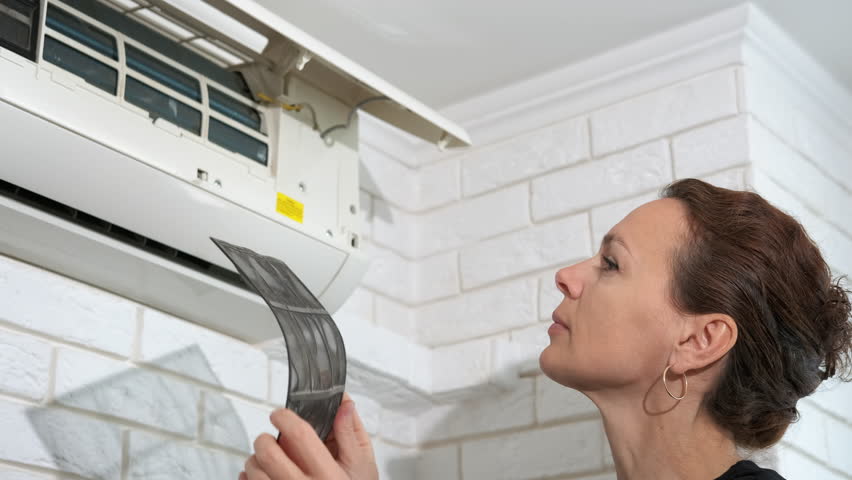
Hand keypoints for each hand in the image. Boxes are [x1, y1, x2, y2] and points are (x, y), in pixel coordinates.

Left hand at [240, 393, 377, 479]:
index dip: (285, 418)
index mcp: (328, 475)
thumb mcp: (361, 465)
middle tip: (270, 439)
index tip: (280, 415)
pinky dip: (249, 478)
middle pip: (268, 454)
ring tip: (269, 462)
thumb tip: (344, 403)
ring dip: (256, 461)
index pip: (300, 435)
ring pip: (253, 472)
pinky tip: (264, 477)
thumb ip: (350, 433)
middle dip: (264, 440)